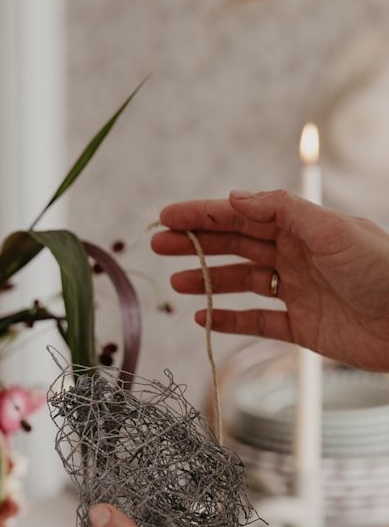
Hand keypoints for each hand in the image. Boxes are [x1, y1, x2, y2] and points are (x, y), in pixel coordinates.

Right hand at [151, 190, 388, 371]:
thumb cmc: (381, 268)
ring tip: (175, 281)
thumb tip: (234, 199)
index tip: (167, 217)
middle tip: (159, 246)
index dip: (204, 214)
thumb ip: (282, 211)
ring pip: (241, 282)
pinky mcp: (301, 327)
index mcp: (303, 226)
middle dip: (197, 244)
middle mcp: (297, 255)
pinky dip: (228, 319)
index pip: (242, 214)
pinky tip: (201, 317)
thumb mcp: (331, 229)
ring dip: (207, 280)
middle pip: (236, 245)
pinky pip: (256, 321)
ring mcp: (297, 291)